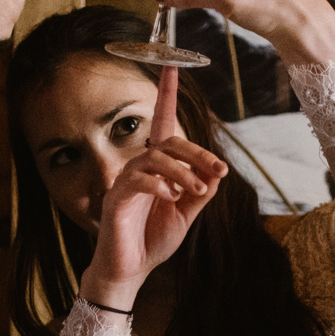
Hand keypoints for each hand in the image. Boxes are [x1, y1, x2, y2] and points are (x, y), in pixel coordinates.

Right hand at [79, 67, 228, 305]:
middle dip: (198, 153)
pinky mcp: (116, 198)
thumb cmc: (154, 239)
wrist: (131, 270)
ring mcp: (126, 181)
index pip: (162, 124)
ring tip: (195, 192)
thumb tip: (217, 171)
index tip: (171, 65)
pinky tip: (171, 197)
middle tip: (218, 172)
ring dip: (183, 172)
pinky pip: (138, 179)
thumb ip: (201, 191)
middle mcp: (140, 167)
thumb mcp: (187, 214)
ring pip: (156, 157)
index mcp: (158, 168)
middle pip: (170, 141)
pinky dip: (159, 184)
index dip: (166, 95)